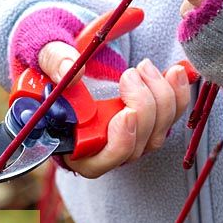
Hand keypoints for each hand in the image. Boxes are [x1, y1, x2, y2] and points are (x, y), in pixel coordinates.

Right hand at [38, 40, 190, 177]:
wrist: (70, 61)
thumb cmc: (52, 68)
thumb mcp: (44, 59)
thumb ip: (54, 61)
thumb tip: (72, 69)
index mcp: (71, 146)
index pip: (97, 163)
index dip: (118, 143)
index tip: (125, 114)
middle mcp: (103, 150)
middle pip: (135, 148)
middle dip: (142, 108)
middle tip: (131, 75)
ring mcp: (129, 140)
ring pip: (157, 135)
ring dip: (160, 98)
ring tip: (145, 67)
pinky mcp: (149, 124)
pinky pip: (171, 118)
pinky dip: (178, 95)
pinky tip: (176, 72)